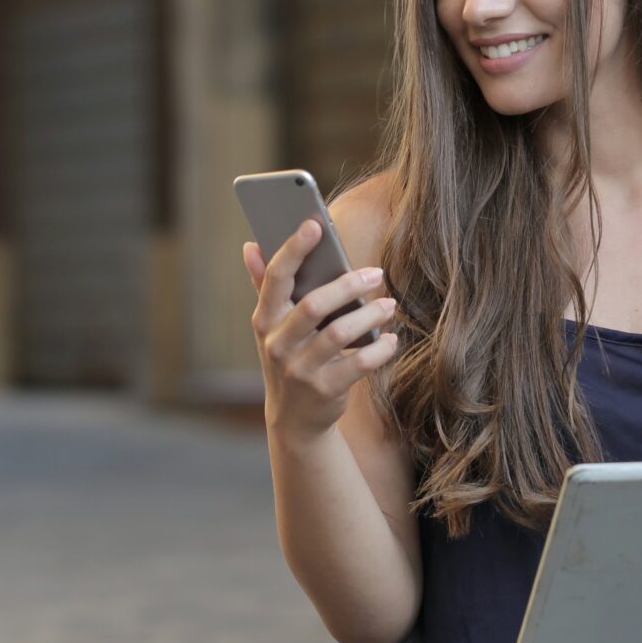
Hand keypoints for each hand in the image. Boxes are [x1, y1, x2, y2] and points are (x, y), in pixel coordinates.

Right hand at [244, 220, 397, 445]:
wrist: (293, 418)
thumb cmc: (289, 357)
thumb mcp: (272, 326)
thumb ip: (264, 285)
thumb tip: (250, 245)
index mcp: (265, 319)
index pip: (276, 277)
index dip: (294, 249)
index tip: (314, 224)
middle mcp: (277, 343)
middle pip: (313, 305)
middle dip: (348, 285)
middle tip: (376, 274)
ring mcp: (299, 369)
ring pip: (339, 333)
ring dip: (370, 316)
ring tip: (388, 305)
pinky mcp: (324, 390)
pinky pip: (359, 364)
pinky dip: (380, 350)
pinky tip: (391, 339)